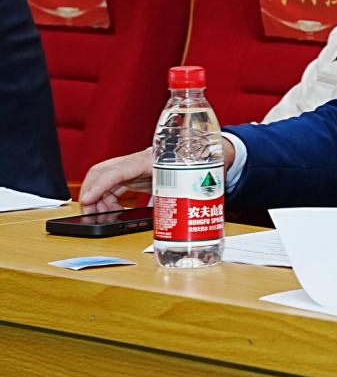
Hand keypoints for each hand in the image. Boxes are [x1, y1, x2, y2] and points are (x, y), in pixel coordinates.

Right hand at [79, 138, 234, 210]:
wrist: (208, 154)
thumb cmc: (202, 167)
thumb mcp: (189, 185)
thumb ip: (180, 199)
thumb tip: (173, 222)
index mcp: (153, 160)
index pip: (118, 170)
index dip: (100, 186)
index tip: (87, 201)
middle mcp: (141, 160)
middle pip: (104, 171)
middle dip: (91, 192)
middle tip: (89, 214)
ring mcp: (136, 165)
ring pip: (105, 178)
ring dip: (97, 197)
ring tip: (101, 216)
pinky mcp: (136, 172)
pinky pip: (114, 183)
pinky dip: (107, 197)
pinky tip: (111, 211)